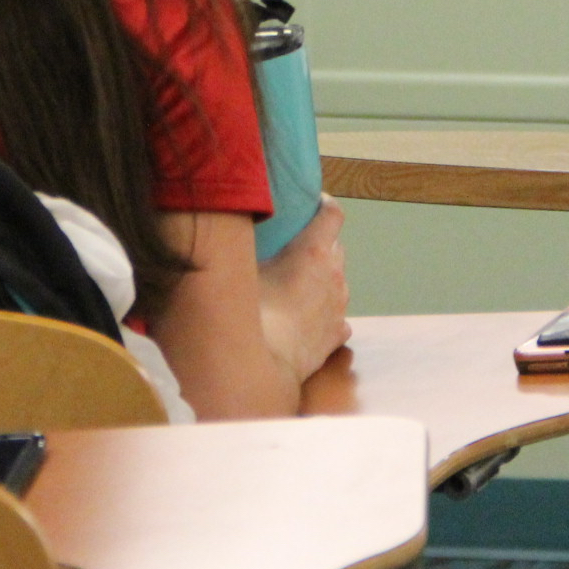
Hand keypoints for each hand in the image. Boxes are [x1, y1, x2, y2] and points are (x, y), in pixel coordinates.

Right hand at [256, 196, 350, 377]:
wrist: (264, 365)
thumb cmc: (251, 311)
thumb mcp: (241, 269)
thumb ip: (243, 246)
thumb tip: (228, 230)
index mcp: (314, 251)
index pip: (333, 214)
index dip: (324, 205)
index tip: (314, 203)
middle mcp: (334, 274)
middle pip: (336, 246)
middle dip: (321, 243)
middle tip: (295, 248)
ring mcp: (339, 306)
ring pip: (338, 281)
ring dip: (324, 278)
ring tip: (298, 286)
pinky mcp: (338, 334)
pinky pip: (337, 314)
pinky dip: (326, 311)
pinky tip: (308, 318)